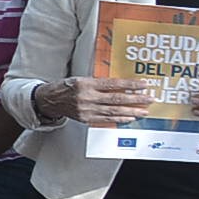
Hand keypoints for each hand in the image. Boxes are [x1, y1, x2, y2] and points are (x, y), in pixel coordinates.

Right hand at [38, 76, 156, 127]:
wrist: (49, 100)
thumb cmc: (66, 87)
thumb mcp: (81, 79)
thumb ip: (99, 82)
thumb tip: (121, 85)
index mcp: (86, 84)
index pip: (113, 84)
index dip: (129, 85)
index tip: (143, 85)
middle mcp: (87, 98)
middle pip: (116, 98)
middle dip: (135, 99)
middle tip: (149, 98)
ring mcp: (87, 110)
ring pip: (114, 111)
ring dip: (131, 111)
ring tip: (144, 111)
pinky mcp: (86, 119)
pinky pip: (107, 119)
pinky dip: (120, 118)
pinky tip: (129, 117)